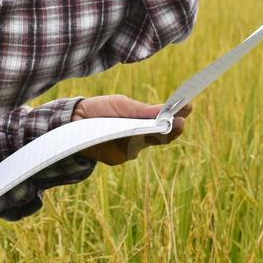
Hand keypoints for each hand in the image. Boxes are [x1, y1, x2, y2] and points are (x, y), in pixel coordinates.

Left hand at [72, 94, 194, 165]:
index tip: (189, 106)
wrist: (73, 121)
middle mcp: (140, 137)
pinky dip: (135, 141)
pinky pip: (131, 150)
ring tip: (168, 123)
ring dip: (157, 134)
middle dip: (174, 128)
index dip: (179, 115)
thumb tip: (166, 111)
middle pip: (163, 136)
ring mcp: (130, 149)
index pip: (166, 121)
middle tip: (182, 120)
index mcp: (143, 121)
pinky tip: (139, 133)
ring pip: (148, 142)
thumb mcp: (122, 105)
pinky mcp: (118, 157)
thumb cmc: (101, 110)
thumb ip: (142, 111)